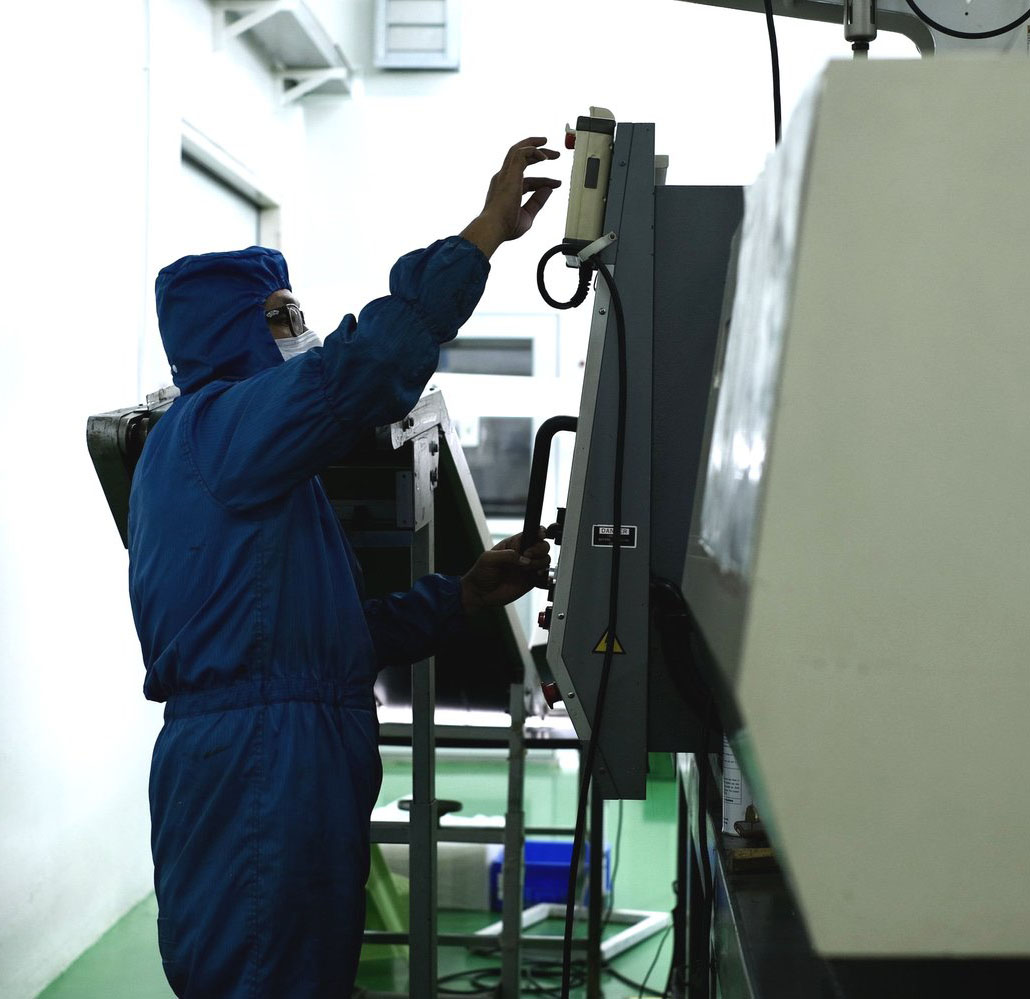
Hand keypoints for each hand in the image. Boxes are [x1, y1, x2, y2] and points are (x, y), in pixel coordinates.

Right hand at [460, 137, 560, 258]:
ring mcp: (505, 174)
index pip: (527, 181)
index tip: (557, 184)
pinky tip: (545, 157)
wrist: (494, 227)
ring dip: (532, 144)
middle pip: (520, 160)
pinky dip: (534, 151)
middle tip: (555, 154)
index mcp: (506, 190)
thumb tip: (549, 189)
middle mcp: (504, 179)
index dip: (543, 182)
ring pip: (517, 150)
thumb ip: (537, 202)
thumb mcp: (527, 214)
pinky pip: (522, 153)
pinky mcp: (510, 172)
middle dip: (537, 154)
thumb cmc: (506, 226)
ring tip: (546, 141)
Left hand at [460, 528, 551, 613]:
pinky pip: (544, 575)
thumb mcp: (489, 558)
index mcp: (514, 544)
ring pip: (545, 560)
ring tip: (526, 569)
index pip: (531, 533)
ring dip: (539, 563)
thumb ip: (507, 555)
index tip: (539, 536)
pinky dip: (543, 575)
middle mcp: (523, 554)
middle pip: (542, 545)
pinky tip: (534, 576)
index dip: (539, 532)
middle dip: (539, 549)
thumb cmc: (481, 573)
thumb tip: (525, 559)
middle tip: (527, 555)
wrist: (480, 594)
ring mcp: (528, 567)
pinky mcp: (531, 580)